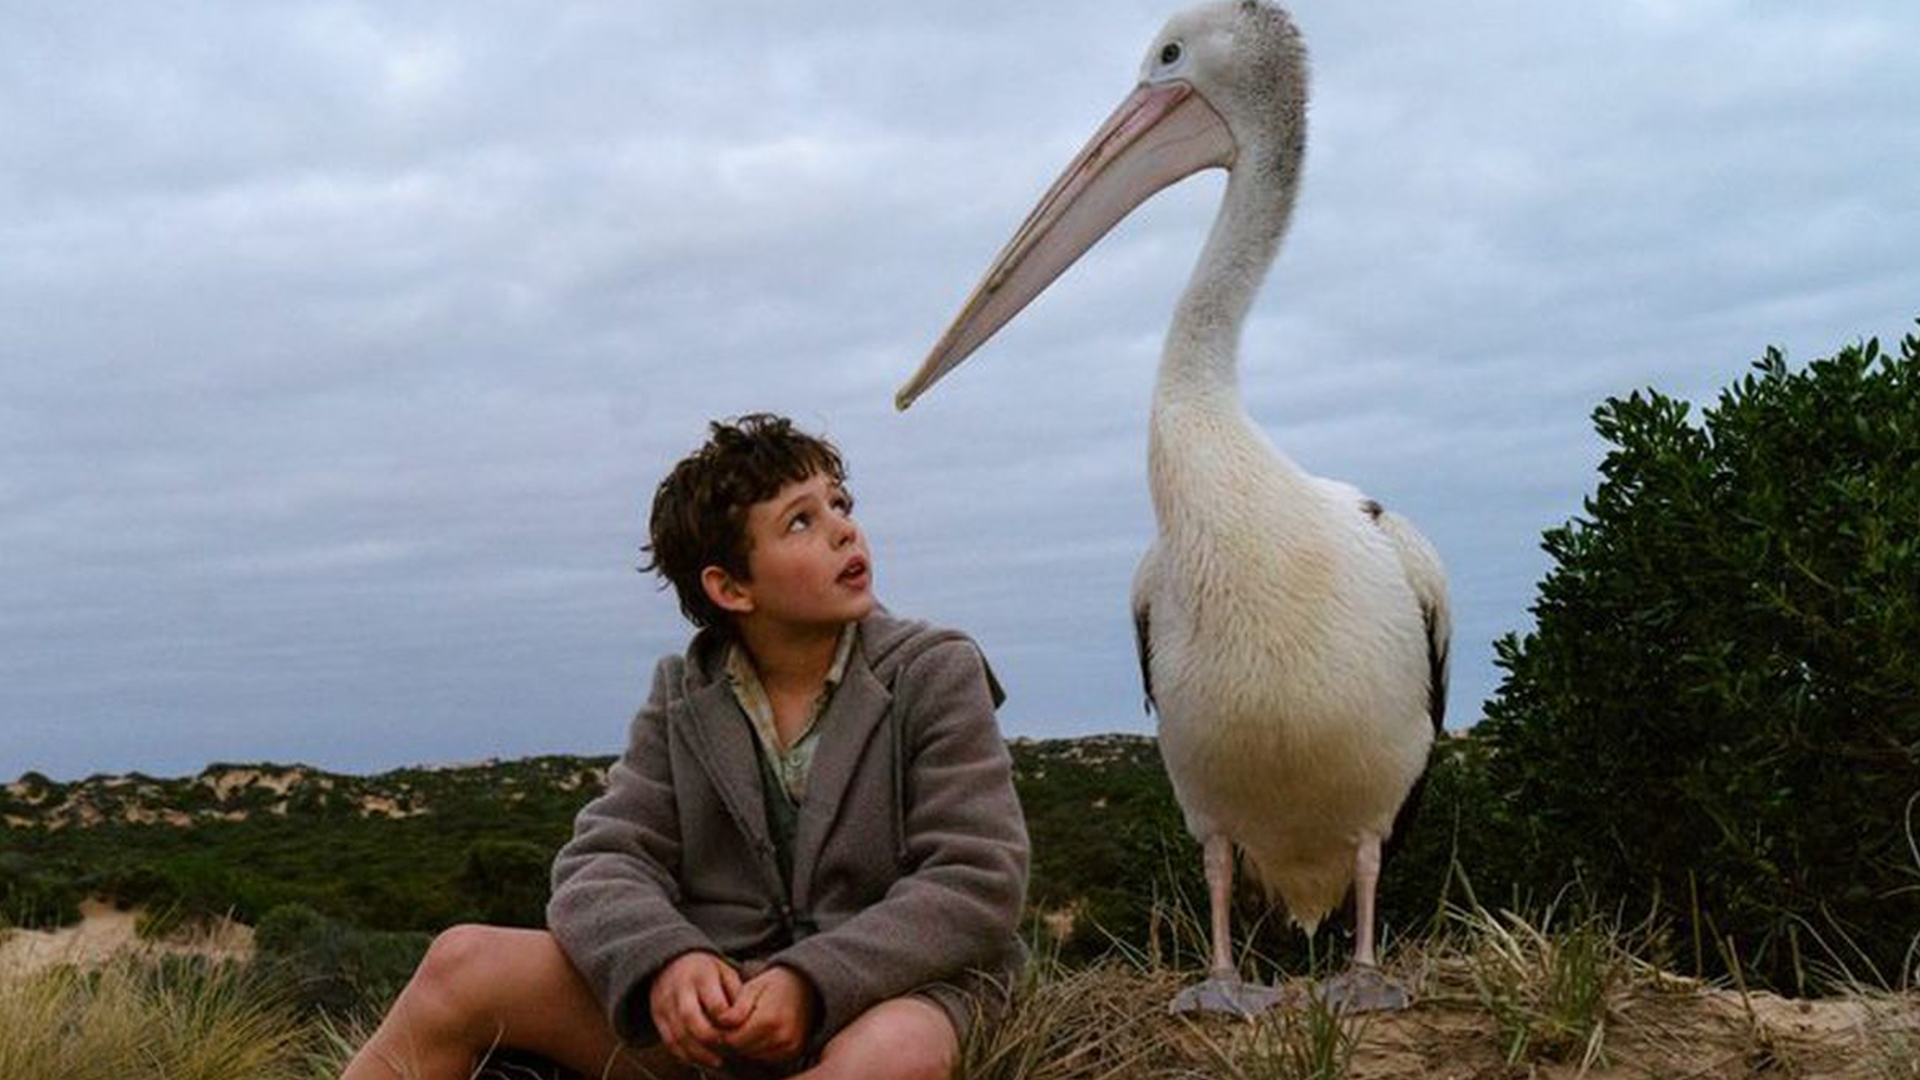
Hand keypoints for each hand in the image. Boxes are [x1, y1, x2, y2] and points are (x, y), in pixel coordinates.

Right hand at [647, 951, 741, 1068]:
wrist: (670, 962)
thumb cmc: (705, 970)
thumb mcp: (724, 971)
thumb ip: (736, 993)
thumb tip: (744, 1018)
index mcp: (701, 975)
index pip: (714, 1003)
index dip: (727, 1019)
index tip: (736, 1028)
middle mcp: (680, 989)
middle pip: (691, 1019)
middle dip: (710, 1039)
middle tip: (727, 1049)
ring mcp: (665, 1004)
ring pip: (679, 1035)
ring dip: (699, 1053)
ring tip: (717, 1061)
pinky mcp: (657, 1017)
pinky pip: (669, 1041)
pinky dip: (684, 1055)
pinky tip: (699, 1059)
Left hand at [716, 964, 816, 1062]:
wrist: (805, 985)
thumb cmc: (774, 984)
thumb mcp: (753, 987)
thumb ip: (737, 1006)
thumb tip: (722, 1021)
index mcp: (769, 1019)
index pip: (733, 1040)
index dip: (723, 1032)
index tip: (723, 1022)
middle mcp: (782, 1036)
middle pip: (742, 1050)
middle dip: (733, 1040)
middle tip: (733, 1024)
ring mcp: (790, 1046)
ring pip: (753, 1056)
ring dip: (746, 1046)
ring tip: (746, 1027)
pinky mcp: (794, 1051)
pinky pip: (766, 1058)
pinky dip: (758, 1049)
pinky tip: (758, 1034)